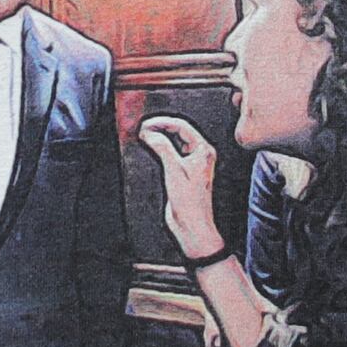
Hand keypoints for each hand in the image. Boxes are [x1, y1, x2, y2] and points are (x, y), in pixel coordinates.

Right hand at [137, 116, 222, 260]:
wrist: (192, 224)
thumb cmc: (191, 202)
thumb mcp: (173, 170)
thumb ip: (162, 147)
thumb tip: (150, 133)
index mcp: (203, 151)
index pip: (182, 126)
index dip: (162, 122)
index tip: (146, 124)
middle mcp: (200, 155)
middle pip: (179, 132)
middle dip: (161, 127)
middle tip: (143, 128)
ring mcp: (192, 164)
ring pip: (175, 142)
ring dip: (160, 137)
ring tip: (145, 135)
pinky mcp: (184, 172)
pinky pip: (172, 153)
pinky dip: (161, 148)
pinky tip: (152, 148)